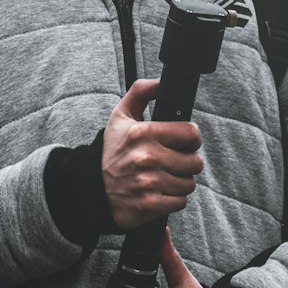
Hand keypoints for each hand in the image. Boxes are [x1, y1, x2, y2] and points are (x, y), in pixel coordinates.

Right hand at [102, 80, 203, 230]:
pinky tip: (159, 192)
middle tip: (174, 162)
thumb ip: (140, 92)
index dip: (191, 138)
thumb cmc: (111, 152)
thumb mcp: (120, 117)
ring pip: (189, 183)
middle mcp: (147, 157)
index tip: (184, 142)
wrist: (92, 189)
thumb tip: (161, 82)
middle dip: (187, 162)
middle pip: (195, 162)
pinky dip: (173, 199)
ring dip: (180, 182)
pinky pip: (180, 202)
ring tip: (165, 177)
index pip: (191, 133)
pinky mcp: (150, 205)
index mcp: (143, 133)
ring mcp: (149, 183)